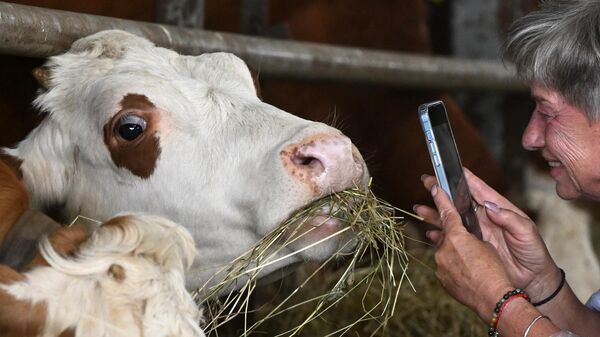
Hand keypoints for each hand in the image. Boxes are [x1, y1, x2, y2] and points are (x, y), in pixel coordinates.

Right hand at [414, 169, 560, 302]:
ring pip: (451, 220)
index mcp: (498, 209)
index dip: (464, 178)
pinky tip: (430, 233)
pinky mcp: (472, 248)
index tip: (451, 168)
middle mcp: (483, 218)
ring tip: (419, 209)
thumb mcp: (526, 232)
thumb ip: (509, 218)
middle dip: (442, 192)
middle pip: (459, 202)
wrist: (533, 279)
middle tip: (426, 181)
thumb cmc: (534, 252)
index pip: (478, 189)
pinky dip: (440, 236)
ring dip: (435, 214)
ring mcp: (476, 233)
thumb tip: (489, 206)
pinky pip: (452, 239)